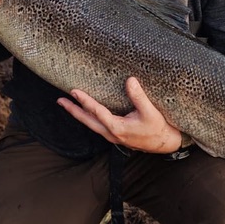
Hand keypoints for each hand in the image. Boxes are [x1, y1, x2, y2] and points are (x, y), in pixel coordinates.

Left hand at [57, 76, 182, 153]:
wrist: (165, 143)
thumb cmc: (158, 128)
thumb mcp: (150, 112)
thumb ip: (139, 96)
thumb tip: (130, 80)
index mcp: (117, 128)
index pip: (97, 112)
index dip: (84, 100)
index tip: (74, 91)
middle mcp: (111, 133)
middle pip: (87, 121)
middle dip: (73, 110)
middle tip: (60, 100)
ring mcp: (112, 136)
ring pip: (91, 124)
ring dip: (78, 114)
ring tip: (67, 104)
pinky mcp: (115, 135)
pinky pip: (97, 125)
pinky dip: (88, 118)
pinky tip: (85, 112)